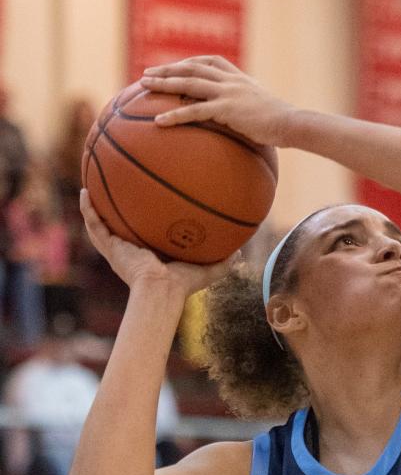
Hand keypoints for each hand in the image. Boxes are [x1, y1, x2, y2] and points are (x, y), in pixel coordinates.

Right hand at [79, 190, 234, 296]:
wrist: (161, 290)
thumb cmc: (182, 285)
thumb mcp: (208, 270)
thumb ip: (224, 262)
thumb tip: (241, 254)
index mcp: (150, 254)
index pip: (145, 234)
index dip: (144, 221)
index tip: (146, 205)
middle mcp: (131, 250)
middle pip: (121, 226)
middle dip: (116, 210)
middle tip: (115, 189)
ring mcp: (118, 248)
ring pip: (101, 224)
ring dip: (95, 206)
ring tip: (90, 184)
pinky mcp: (110, 248)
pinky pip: (94, 225)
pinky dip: (88, 210)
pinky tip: (84, 192)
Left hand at [140, 56, 294, 147]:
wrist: (291, 123)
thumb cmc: (281, 122)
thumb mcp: (263, 108)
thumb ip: (249, 108)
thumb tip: (244, 121)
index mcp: (239, 78)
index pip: (210, 61)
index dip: (189, 62)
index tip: (174, 66)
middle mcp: (231, 80)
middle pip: (192, 68)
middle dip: (167, 69)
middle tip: (146, 74)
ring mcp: (228, 92)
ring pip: (189, 83)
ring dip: (164, 83)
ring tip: (143, 86)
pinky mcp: (226, 109)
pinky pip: (194, 111)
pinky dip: (175, 115)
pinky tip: (159, 121)